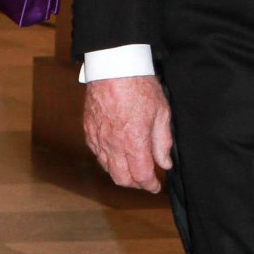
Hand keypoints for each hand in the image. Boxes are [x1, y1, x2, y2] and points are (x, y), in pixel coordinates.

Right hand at [84, 75, 173, 192]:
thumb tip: (165, 163)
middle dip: (135, 184)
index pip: (142, 176)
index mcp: (134, 142)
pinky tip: (116, 154)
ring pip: (107, 168)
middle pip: (122, 179)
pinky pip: (97, 153)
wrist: (113, 66)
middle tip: (145, 179)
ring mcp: (98, 138)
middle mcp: (113, 144)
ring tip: (132, 167)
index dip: (151, 185)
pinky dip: (107, 160)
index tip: (157, 186)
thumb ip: (162, 141)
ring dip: (121, 173)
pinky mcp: (89, 130)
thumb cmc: (139, 85)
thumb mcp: (161, 112)